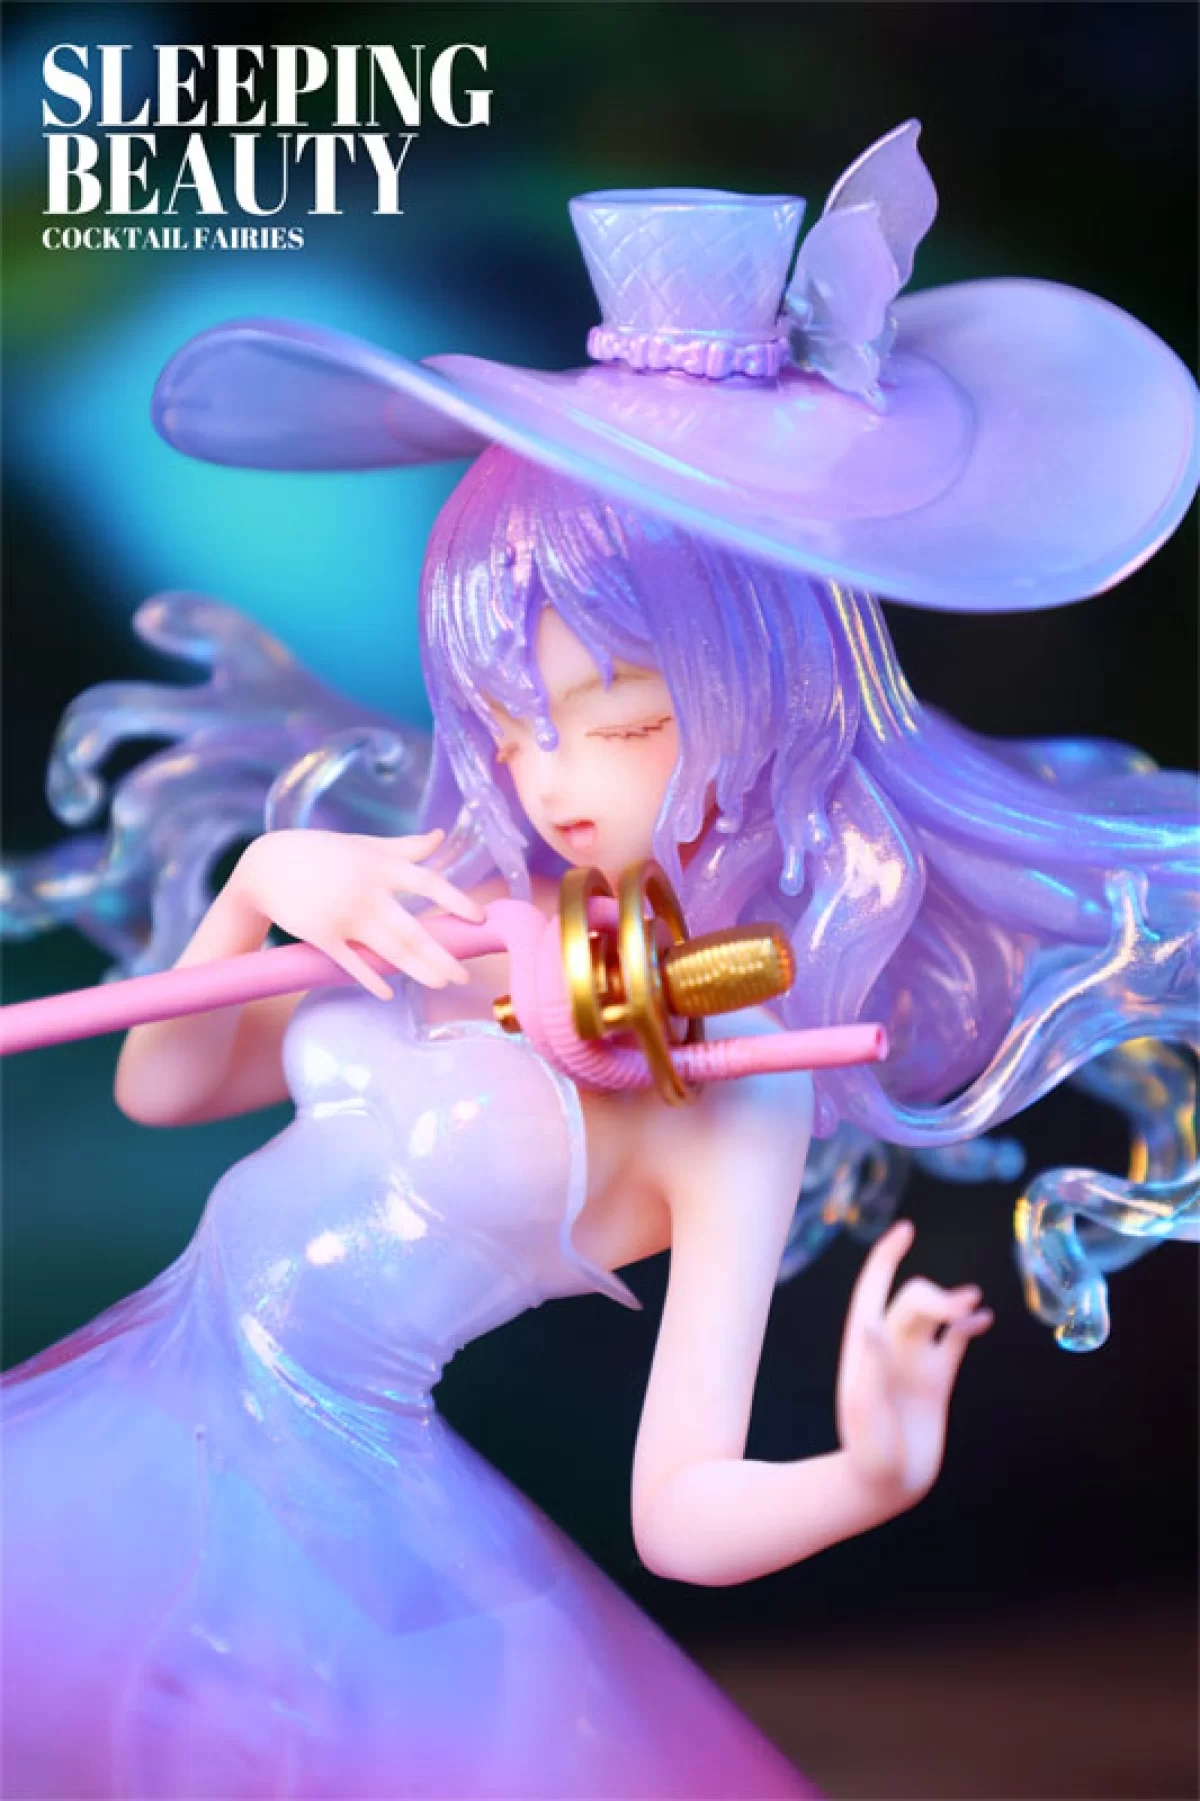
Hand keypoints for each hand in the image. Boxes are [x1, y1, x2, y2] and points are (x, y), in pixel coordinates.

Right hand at [231, 827, 485, 999]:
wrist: (266, 865)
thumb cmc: (320, 852)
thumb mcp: (364, 844)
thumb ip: (405, 846)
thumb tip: (440, 837)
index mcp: (381, 867)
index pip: (429, 883)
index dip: (457, 900)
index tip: (479, 917)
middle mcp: (367, 891)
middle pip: (412, 930)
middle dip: (441, 955)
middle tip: (464, 976)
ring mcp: (344, 915)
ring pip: (388, 950)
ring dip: (416, 970)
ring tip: (440, 983)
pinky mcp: (322, 935)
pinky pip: (352, 962)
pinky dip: (371, 978)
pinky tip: (389, 992)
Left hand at [835, 1219, 991, 1508]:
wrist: (884, 1485)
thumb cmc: (866, 1450)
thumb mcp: (863, 1408)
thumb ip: (869, 1367)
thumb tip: (872, 1323)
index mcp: (864, 1343)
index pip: (873, 1286)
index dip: (886, 1256)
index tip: (906, 1229)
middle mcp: (889, 1345)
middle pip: (914, 1300)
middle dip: (937, 1297)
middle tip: (960, 1309)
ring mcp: (914, 1360)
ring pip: (938, 1316)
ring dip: (955, 1304)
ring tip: (971, 1308)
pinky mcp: (937, 1380)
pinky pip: (956, 1341)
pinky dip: (969, 1326)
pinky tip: (982, 1321)